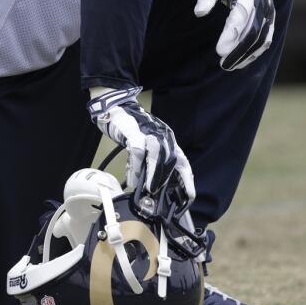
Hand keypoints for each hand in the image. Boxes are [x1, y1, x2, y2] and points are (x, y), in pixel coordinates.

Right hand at [87, 87, 194, 206]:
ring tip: (147, 189)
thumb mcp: (147, 144)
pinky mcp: (134, 132)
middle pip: (170, 161)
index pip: (182, 162)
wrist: (116, 108)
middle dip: (165, 180)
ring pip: (156, 157)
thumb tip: (152, 185)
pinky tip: (132, 179)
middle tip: (157, 195)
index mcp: (168, 140)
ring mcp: (149, 133)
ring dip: (152, 175)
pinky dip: (135, 168)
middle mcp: (162, 136)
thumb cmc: (132, 129)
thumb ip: (152, 161)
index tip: (189, 196)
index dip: (186, 180)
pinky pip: (137, 152)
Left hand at [195, 0, 274, 70]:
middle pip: (254, 32)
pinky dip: (254, 52)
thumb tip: (199, 13)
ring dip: (247, 54)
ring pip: (262, 39)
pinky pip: (265, 40)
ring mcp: (269, 13)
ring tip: (230, 66)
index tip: (219, 49)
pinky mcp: (269, 20)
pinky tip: (240, 62)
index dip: (231, 33)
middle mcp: (263, 3)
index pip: (242, 15)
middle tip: (223, 63)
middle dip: (239, 49)